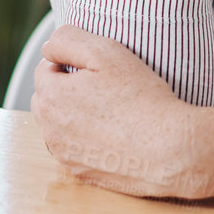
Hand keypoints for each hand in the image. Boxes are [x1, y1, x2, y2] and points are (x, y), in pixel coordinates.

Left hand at [29, 24, 211, 198]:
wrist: (170, 150)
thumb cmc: (141, 98)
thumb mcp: (106, 52)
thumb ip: (67, 40)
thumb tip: (47, 48)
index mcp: (52, 98)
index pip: (44, 70)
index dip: (69, 62)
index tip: (95, 67)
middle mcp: (51, 130)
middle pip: (46, 99)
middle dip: (65, 88)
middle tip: (101, 85)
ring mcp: (64, 155)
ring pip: (57, 126)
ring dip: (72, 114)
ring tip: (107, 108)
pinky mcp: (80, 174)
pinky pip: (73, 149)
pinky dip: (85, 139)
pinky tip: (112, 132)